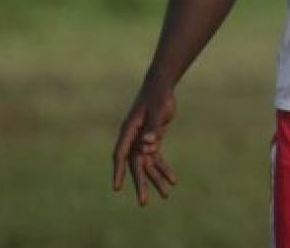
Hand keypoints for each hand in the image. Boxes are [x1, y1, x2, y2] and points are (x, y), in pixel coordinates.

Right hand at [111, 84, 177, 205]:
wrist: (162, 87)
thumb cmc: (157, 97)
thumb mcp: (157, 111)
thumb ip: (153, 128)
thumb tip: (148, 146)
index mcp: (129, 131)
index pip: (120, 154)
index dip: (118, 172)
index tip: (116, 188)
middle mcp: (133, 138)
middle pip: (135, 165)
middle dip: (140, 184)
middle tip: (144, 203)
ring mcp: (142, 140)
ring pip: (147, 165)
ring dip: (156, 179)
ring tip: (166, 195)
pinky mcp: (152, 140)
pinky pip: (156, 158)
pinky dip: (164, 168)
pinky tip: (173, 180)